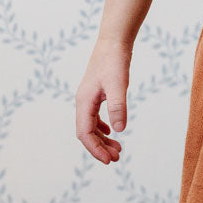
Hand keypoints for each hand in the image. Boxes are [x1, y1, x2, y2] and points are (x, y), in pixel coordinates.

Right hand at [76, 37, 131, 162]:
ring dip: (103, 139)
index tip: (110, 160)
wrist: (113, 41)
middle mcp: (83, 102)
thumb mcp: (119, 85)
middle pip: (87, 133)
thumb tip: (120, 130)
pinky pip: (95, 117)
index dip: (96, 149)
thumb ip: (118, 107)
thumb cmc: (114, 61)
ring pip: (91, 126)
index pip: (85, 133)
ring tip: (118, 149)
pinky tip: (113, 132)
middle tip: (117, 158)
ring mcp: (88, 98)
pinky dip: (103, 128)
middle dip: (100, 147)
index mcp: (84, 102)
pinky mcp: (96, 94)